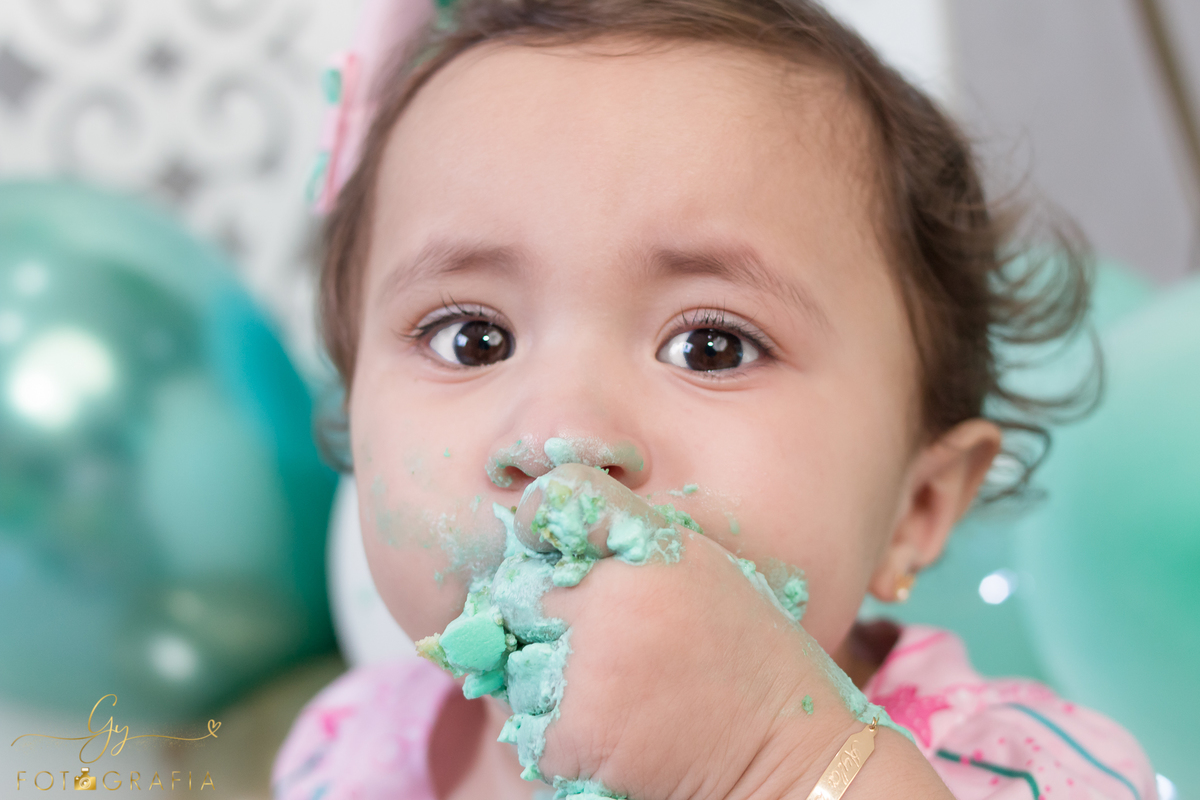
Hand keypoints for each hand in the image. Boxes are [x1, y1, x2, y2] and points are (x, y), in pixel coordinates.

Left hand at [502, 464, 864, 799]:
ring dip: (552, 683)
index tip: (542, 542)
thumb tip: (555, 538)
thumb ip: (632, 543)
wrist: (781, 750)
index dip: (541, 522)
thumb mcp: (702, 568)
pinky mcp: (571, 731)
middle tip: (607, 650)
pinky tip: (617, 735)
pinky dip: (564, 739)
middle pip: (524, 595)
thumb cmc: (747, 657)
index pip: (557, 502)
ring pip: (521, 665)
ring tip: (620, 696)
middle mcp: (606, 597)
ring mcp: (584, 666)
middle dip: (548, 619)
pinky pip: (535, 727)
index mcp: (643, 547)